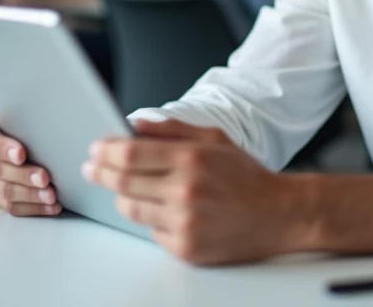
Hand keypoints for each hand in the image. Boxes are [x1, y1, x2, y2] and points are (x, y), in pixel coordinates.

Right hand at [0, 116, 61, 216]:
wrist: (37, 138)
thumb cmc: (34, 122)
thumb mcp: (32, 114)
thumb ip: (35, 114)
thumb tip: (59, 110)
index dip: (2, 147)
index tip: (21, 153)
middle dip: (24, 175)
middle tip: (44, 178)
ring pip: (6, 190)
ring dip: (31, 194)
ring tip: (51, 195)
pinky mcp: (1, 196)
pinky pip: (13, 206)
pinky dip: (34, 207)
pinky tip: (51, 206)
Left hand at [83, 119, 307, 264]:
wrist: (279, 215)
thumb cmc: (247, 177)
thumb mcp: (215, 139)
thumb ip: (173, 129)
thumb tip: (135, 124)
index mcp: (192, 159)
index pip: (131, 154)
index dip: (106, 150)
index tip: (96, 148)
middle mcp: (185, 191)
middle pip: (123, 182)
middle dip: (101, 172)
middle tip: (93, 167)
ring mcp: (184, 223)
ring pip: (130, 209)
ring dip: (121, 196)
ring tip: (125, 187)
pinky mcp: (185, 248)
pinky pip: (150, 232)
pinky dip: (149, 219)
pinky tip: (161, 209)